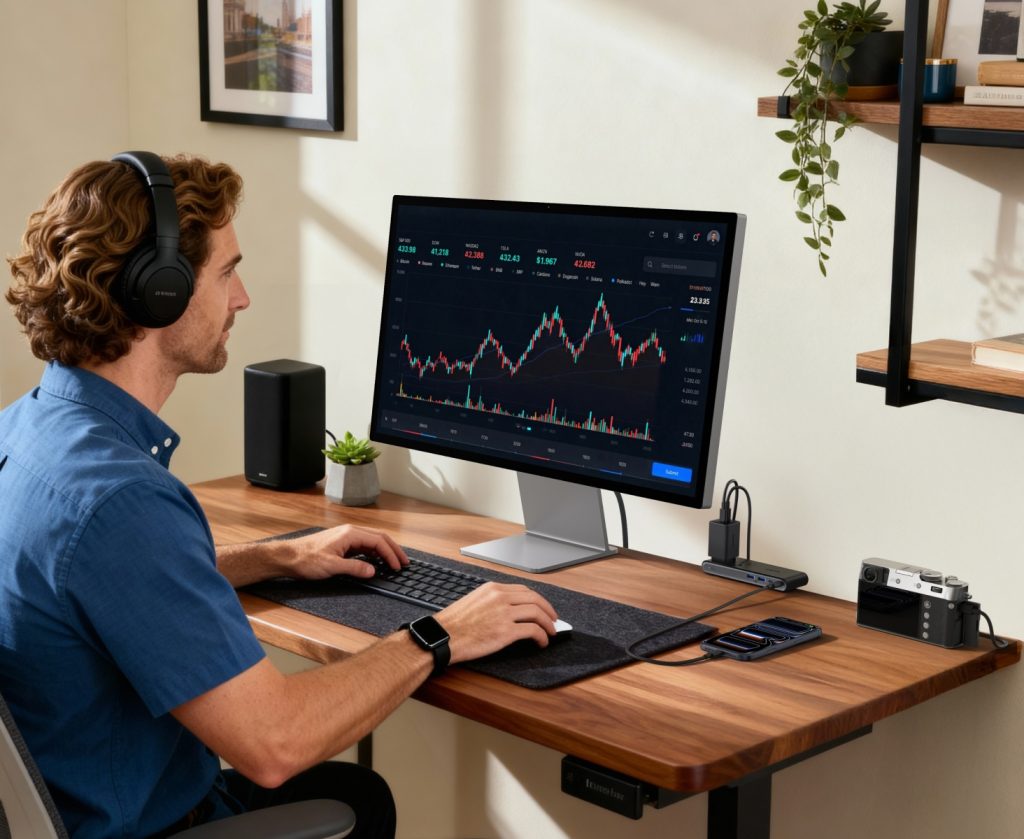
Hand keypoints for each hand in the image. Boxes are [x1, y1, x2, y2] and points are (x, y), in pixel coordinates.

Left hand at [285, 525, 408, 579]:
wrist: (288, 557)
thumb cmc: (306, 560)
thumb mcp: (332, 567)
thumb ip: (355, 568)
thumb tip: (373, 570)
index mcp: (350, 534)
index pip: (378, 541)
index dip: (391, 554)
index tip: (398, 567)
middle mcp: (350, 532)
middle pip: (379, 538)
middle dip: (393, 550)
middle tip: (404, 562)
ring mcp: (346, 537)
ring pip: (372, 541)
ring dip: (385, 551)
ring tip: (394, 562)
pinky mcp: (342, 544)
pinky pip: (364, 546)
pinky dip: (374, 553)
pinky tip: (377, 561)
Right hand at [436, 582, 559, 663]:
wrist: (441, 637)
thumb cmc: (452, 624)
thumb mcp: (473, 601)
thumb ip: (492, 601)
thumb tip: (509, 610)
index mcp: (492, 588)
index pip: (523, 590)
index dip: (538, 600)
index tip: (543, 608)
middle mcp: (500, 597)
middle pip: (534, 598)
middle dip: (548, 610)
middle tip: (553, 620)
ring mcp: (503, 614)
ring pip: (537, 613)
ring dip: (548, 624)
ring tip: (551, 632)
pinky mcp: (505, 632)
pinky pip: (533, 631)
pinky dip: (542, 636)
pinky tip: (541, 643)